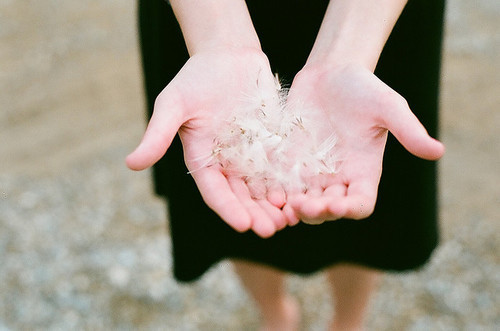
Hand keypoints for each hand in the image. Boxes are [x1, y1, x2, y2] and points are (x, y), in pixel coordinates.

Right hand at [126, 48, 291, 236]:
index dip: (229, 209)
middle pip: (242, 196)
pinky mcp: (272, 144)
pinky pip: (282, 167)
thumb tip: (130, 164)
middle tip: (271, 230)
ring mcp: (251, 155)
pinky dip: (290, 183)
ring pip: (263, 187)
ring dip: (274, 206)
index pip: (215, 191)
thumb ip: (157, 135)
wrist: (228, 55)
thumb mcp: (173, 104)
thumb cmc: (196, 77)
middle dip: (256, 214)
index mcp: (203, 160)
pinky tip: (303, 194)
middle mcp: (227, 163)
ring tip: (290, 219)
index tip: (244, 225)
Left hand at [284, 64, 444, 223]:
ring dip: (294, 209)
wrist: (330, 73)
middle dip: (316, 212)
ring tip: (283, 204)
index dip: (349, 209)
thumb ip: (409, 130)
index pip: (360, 204)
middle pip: (328, 209)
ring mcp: (312, 172)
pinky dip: (276, 193)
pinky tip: (268, 192)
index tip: (337, 204)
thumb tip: (438, 152)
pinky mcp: (289, 162)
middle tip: (302, 205)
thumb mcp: (388, 106)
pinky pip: (282, 185)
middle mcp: (337, 178)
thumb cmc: (363, 88)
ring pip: (303, 203)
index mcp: (363, 172)